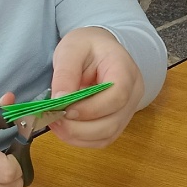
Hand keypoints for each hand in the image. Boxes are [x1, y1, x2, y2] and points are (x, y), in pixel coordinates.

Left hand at [48, 27, 144, 147]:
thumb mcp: (71, 49)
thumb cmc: (87, 46)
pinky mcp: (117, 121)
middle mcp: (133, 93)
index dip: (91, 108)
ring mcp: (127, 110)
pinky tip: (65, 129)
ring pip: (107, 135)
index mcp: (125, 70)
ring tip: (55, 124)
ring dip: (78, 136)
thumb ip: (66, 73)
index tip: (65, 109)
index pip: (118, 96)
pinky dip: (81, 139)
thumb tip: (59, 101)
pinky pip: (102, 139)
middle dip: (80, 128)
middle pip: (112, 122)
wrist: (100, 49)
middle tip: (53, 119)